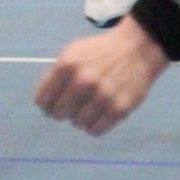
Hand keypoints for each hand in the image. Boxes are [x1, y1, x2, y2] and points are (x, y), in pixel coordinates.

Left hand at [34, 15, 170, 134]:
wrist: (136, 48)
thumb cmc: (99, 51)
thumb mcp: (72, 52)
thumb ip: (56, 75)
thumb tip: (44, 102)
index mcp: (67, 64)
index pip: (43, 99)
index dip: (45, 104)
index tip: (51, 105)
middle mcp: (83, 81)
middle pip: (59, 114)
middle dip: (62, 112)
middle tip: (71, 106)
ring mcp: (102, 96)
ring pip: (77, 124)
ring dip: (80, 118)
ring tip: (88, 107)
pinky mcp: (119, 109)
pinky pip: (95, 130)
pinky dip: (94, 126)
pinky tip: (98, 114)